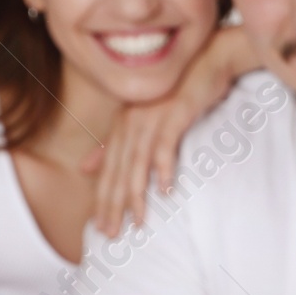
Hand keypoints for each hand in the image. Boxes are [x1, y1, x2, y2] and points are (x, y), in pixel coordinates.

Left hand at [81, 24, 256, 236]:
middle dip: (113, 203)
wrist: (208, 60)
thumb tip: (87, 167)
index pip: (108, 169)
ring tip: (138, 221)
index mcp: (123, 125)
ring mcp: (151, 117)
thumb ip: (116, 143)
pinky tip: (164, 189)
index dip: (103, 199)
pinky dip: (164, 167)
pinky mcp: (173, 114)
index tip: (100, 226)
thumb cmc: (180, 92)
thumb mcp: (145, 120)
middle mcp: (131, 121)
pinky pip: (165, 145)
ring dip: (137, 193)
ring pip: (137, 162)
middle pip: (117, 169)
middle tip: (111, 234)